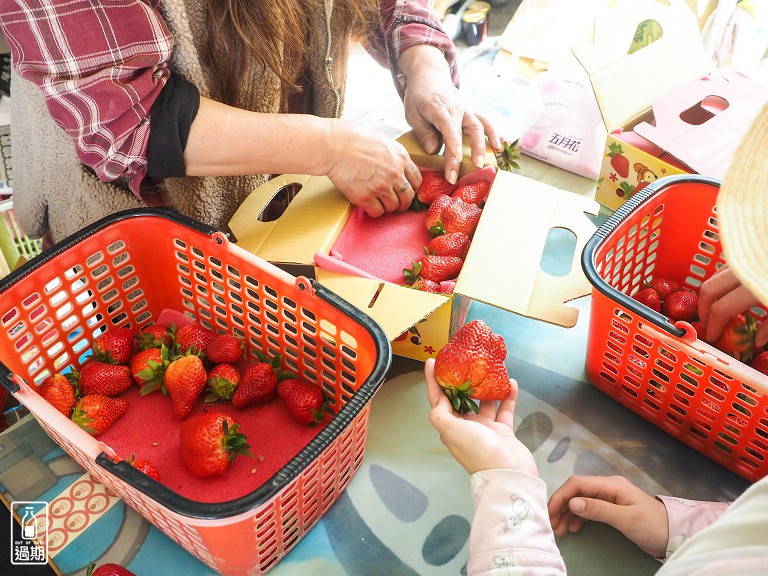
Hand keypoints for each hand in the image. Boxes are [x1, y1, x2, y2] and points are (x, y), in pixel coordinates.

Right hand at [325, 119, 420, 216]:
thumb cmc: (351, 138)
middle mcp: (395, 173)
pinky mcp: (365, 197)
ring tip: (379, 202)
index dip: (412, 188)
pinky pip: (377, 212)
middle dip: (403, 202)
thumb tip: (396, 167)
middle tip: (396, 203)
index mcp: (400, 156)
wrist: (332, 145)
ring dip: (387, 207)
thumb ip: (392, 156)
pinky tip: (369, 205)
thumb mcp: (381, 140)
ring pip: (393, 207)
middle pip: (408, 197)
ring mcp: (381, 186)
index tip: (406, 191)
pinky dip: (374, 211)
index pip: (417, 179)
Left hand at [398, 46, 499, 184]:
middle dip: (460, 156)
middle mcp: (456, 108)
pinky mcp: (471, 112)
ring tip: (480, 165)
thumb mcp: (412, 113)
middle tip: (455, 177)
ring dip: (480, 147)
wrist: (430, 74)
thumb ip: (423, 132)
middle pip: (462, 133)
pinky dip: (493, 134)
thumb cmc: (419, 96)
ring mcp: (466, 109)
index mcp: (438, 106)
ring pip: (478, 128)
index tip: (453, 159)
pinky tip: (498, 147)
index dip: (452, 143)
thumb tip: (434, 151)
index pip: (447, 127)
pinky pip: (485, 122)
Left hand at [424, 358, 536, 475]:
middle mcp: (466, 427)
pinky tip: (511, 383)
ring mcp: (485, 429)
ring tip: (491, 369)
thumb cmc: (478, 452)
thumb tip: (439, 398)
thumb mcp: (452, 432)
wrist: (509, 475)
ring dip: (487, 386)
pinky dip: (508, 396)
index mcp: (450, 427)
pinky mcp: (503, 431)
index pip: (438, 400)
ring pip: (485, 402)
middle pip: (461, 398)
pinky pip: (504, 409)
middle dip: (462, 380)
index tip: (432, 362)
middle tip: (466, 361)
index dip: (433, 381)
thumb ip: (440, 414)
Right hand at [547, 475, 667, 557]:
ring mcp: (609, 497)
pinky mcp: (612, 508)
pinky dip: (577, 517)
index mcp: (610, 485)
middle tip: (552, 525)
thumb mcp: (626, 518)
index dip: (561, 496)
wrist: (675, 535)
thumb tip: (572, 502)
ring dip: (567, 513)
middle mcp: (607, 487)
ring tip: (560, 530)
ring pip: (580, 500)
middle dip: (561, 506)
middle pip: (576, 491)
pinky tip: (573, 528)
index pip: (577, 484)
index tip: (550, 513)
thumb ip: (599, 509)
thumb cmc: (652, 525)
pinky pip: (588, 509)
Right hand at [698, 265, 767, 345]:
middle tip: (707, 322)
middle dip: (703, 309)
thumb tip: (757, 341)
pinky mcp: (748, 257)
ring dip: (710, 294)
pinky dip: (720, 281)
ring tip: (715, 307)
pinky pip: (725, 267)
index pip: (720, 309)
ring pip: (714, 276)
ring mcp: (744, 262)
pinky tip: (728, 291)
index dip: (713, 325)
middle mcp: (743, 273)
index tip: (713, 336)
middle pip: (709, 290)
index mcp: (751, 290)